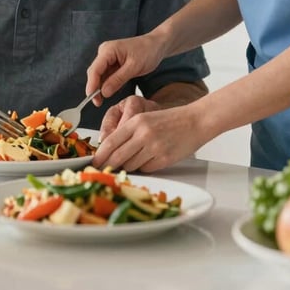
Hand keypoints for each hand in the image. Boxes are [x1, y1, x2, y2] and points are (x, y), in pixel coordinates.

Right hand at [86, 32, 165, 104]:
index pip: (95, 69)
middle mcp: (105, 52)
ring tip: (101, 101)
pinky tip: (109, 92)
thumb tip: (103, 93)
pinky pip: (107, 75)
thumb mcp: (134, 67)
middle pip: (95, 72)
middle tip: (97, 103)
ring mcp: (108, 57)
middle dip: (94, 88)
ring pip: (100, 75)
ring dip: (100, 87)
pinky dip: (107, 84)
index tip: (91, 99)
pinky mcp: (113, 62)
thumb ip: (118, 80)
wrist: (156, 45)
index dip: (92, 85)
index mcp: (108, 50)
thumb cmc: (147, 52)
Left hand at [91, 102, 206, 172]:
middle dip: (109, 166)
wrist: (195, 121)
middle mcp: (144, 134)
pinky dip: (145, 167)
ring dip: (129, 166)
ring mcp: (154, 148)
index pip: (111, 142)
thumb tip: (111, 152)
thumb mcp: (146, 119)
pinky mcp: (164, 160)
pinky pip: (146, 169)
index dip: (100, 155)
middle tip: (104, 170)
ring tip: (136, 158)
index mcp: (137, 122)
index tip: (93, 163)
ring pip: (131, 165)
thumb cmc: (170, 120)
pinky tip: (151, 158)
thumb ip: (129, 133)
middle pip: (117, 157)